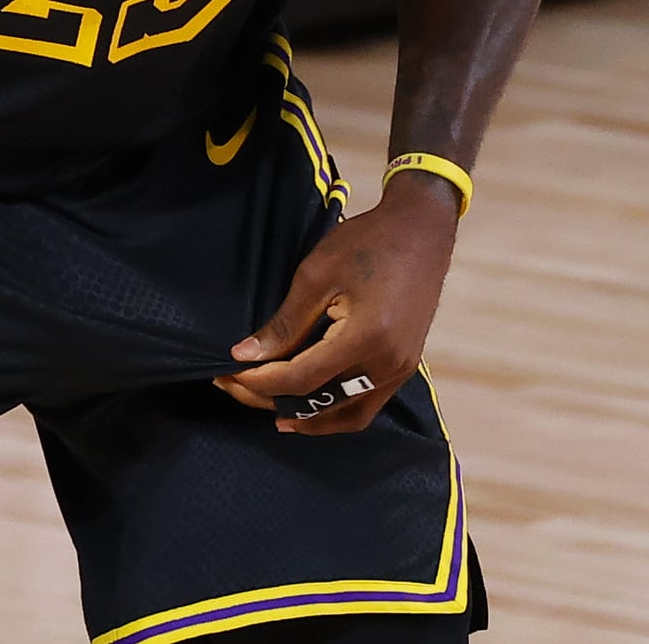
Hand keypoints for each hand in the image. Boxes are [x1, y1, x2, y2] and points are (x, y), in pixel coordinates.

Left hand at [215, 171, 459, 434]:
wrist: (420, 231)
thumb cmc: (365, 244)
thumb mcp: (316, 276)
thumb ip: (284, 323)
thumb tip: (245, 355)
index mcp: (366, 340)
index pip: (303, 379)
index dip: (261, 382)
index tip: (227, 375)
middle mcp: (388, 365)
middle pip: (323, 402)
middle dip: (274, 400)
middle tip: (234, 391)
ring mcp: (401, 370)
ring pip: (349, 414)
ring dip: (308, 417)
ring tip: (268, 409)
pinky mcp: (405, 366)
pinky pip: (367, 404)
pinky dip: (335, 410)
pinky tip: (310, 406)